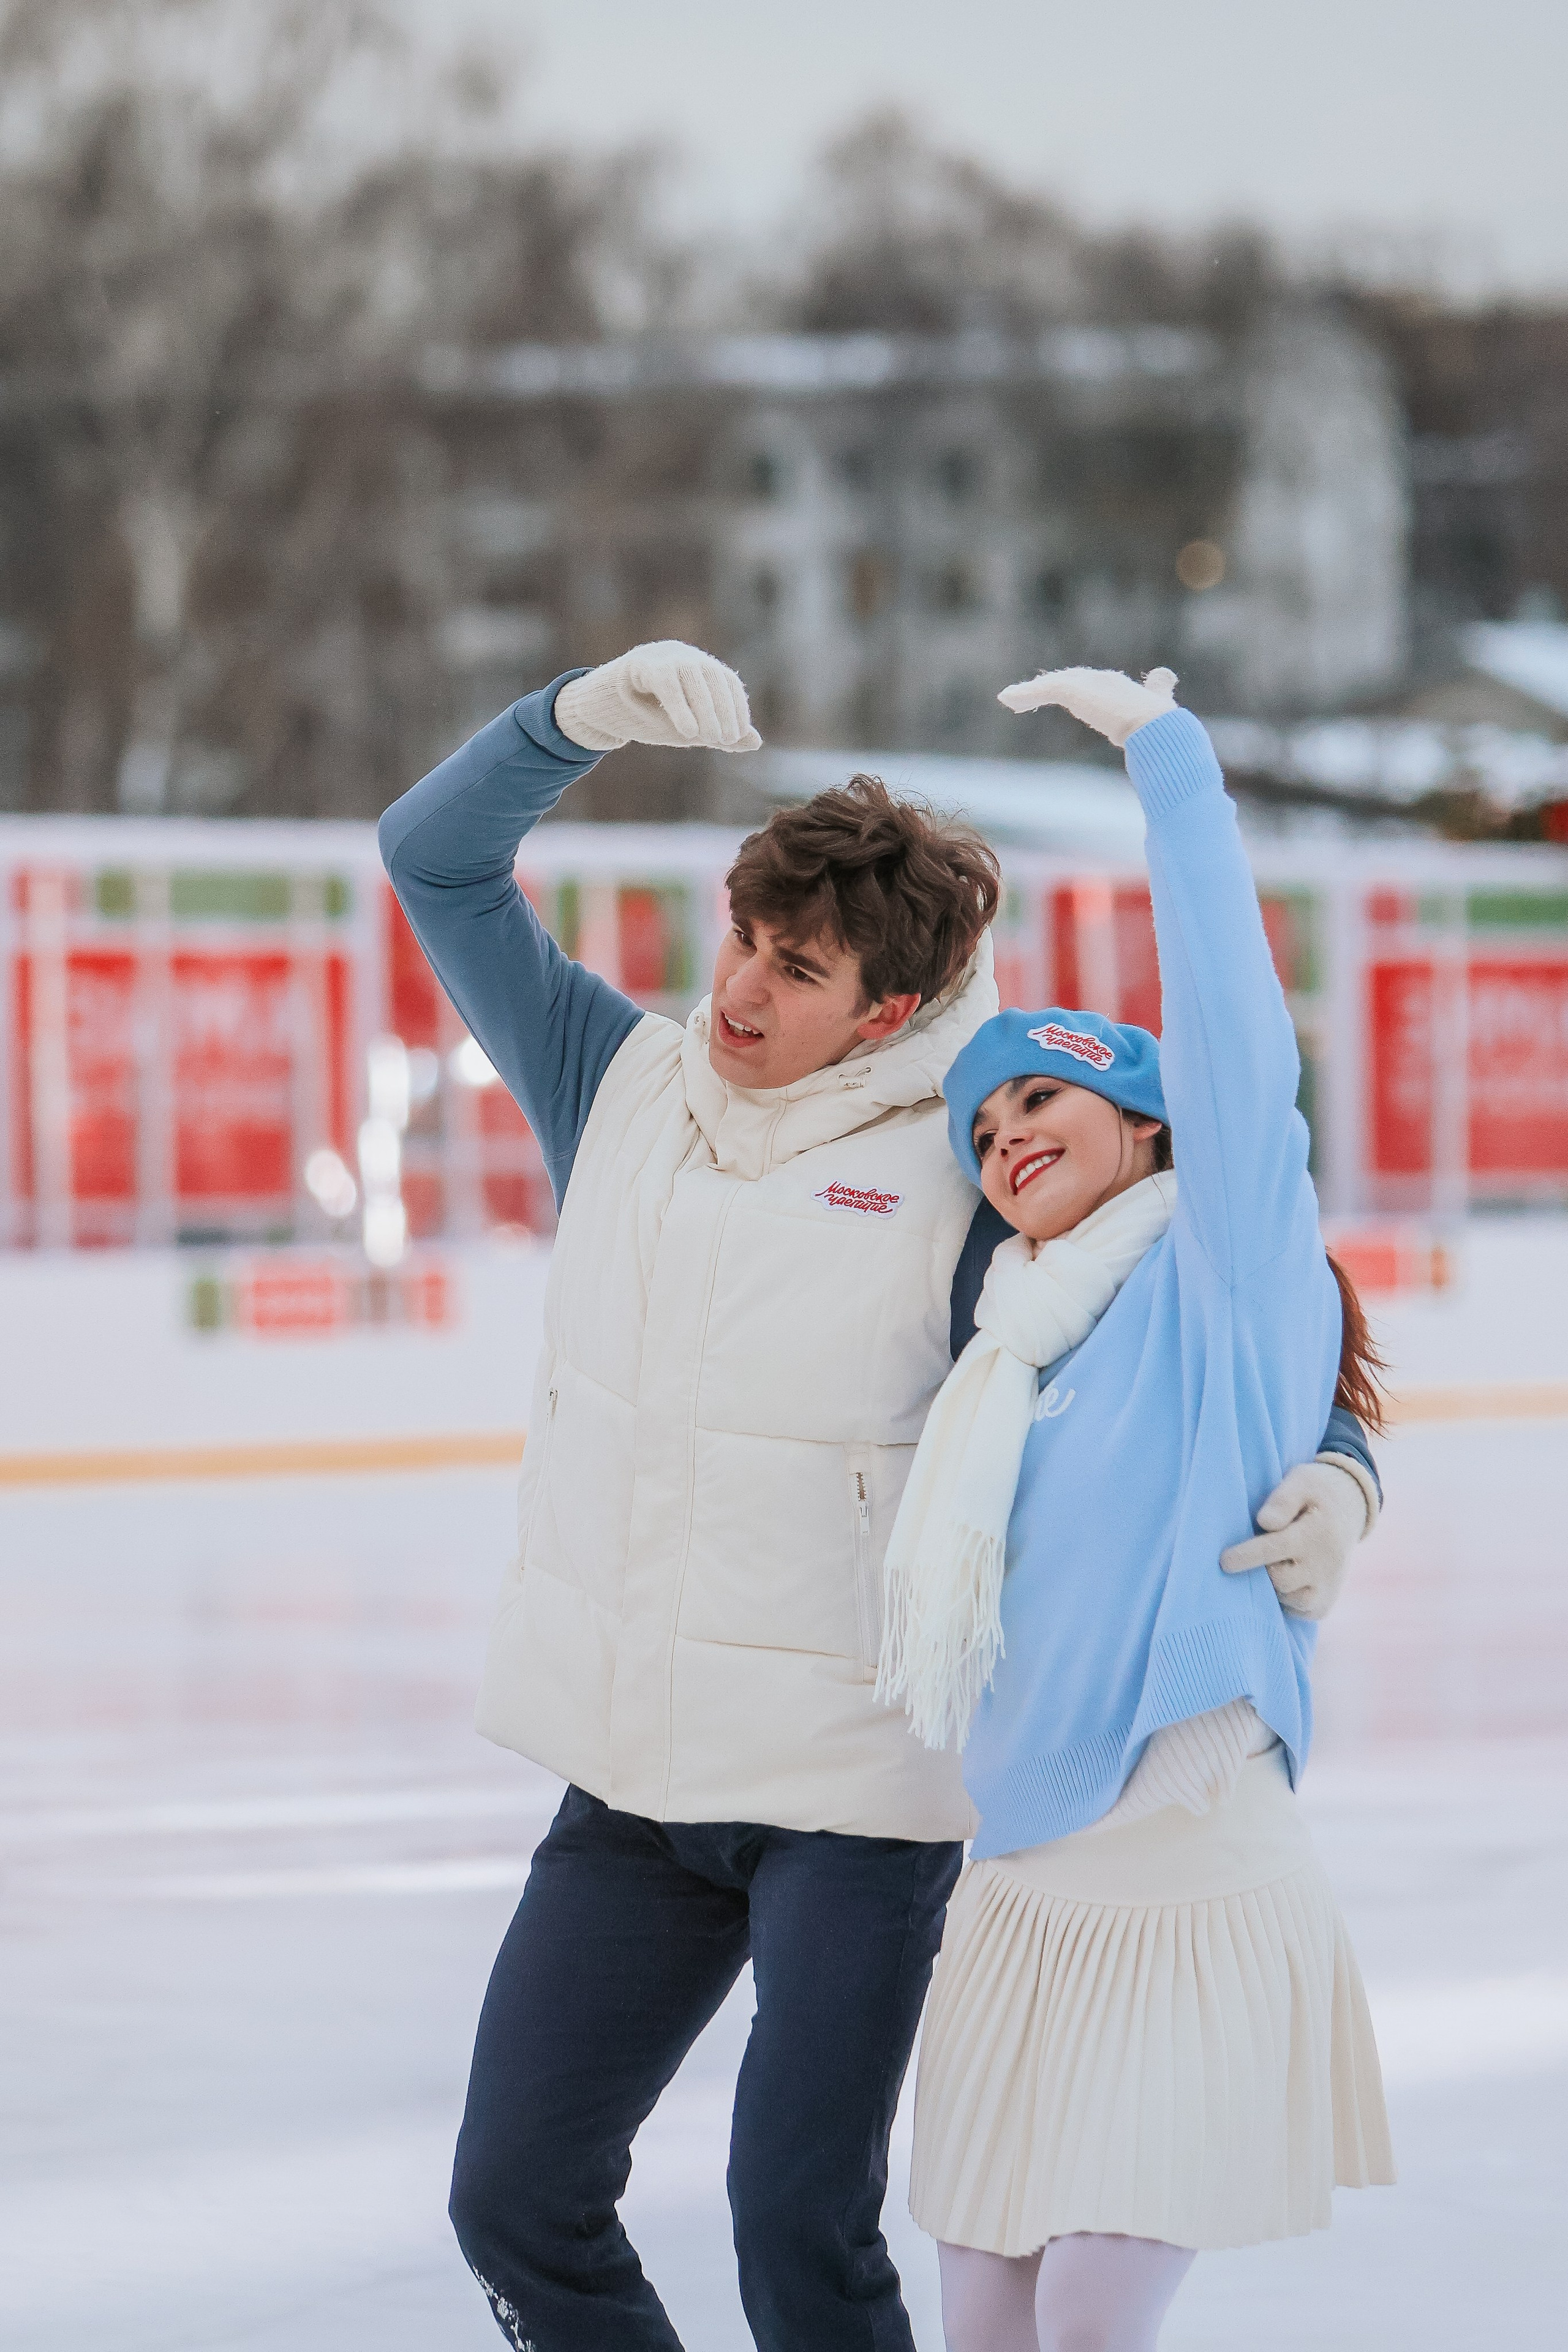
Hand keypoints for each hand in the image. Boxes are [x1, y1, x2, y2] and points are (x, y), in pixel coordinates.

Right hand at [555, 641, 760, 754]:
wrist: (597, 710)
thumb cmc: (645, 718)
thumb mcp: (687, 729)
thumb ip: (719, 734)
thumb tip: (756, 742)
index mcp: (696, 665)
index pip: (725, 679)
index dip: (736, 705)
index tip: (739, 733)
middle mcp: (681, 654)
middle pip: (712, 675)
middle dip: (722, 709)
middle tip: (725, 739)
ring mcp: (659, 655)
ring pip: (691, 676)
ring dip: (704, 709)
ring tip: (707, 738)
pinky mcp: (638, 663)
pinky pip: (666, 681)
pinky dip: (680, 706)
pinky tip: (687, 732)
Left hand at [998, 665, 1178, 747]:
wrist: (1157, 729)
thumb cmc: (1161, 729)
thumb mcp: (1160, 710)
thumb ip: (1159, 691)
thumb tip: (1165, 675)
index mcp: (1120, 689)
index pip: (1092, 685)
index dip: (1075, 687)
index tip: (1063, 690)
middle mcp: (1104, 682)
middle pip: (1070, 681)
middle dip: (1049, 688)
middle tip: (1026, 695)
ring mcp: (1090, 684)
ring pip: (1054, 685)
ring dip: (1031, 692)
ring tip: (1010, 698)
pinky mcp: (1077, 690)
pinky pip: (1045, 689)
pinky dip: (1025, 693)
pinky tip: (1007, 699)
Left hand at [1220, 1460, 1374, 1620]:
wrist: (1349, 1509)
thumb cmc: (1315, 1492)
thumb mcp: (1301, 1482)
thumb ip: (1282, 1499)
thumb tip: (1265, 1521)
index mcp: (1316, 1533)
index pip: (1275, 1549)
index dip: (1247, 1556)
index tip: (1224, 1561)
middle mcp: (1326, 1564)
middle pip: (1280, 1579)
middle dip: (1261, 1569)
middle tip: (1253, 1554)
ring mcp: (1328, 1587)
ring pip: (1289, 1599)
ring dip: (1275, 1586)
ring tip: (1272, 1564)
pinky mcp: (1325, 1603)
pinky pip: (1299, 1612)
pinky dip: (1286, 1602)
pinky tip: (1284, 1580)